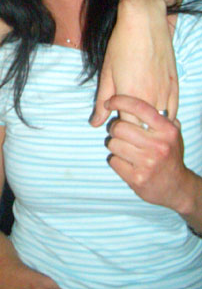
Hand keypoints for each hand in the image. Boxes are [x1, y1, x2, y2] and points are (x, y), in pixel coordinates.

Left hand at [91, 0, 177, 126]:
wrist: (144, 22)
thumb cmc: (121, 46)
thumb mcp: (107, 74)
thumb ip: (102, 101)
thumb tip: (95, 124)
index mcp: (131, 98)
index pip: (128, 130)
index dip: (121, 131)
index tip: (115, 123)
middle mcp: (151, 99)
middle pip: (146, 129)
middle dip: (137, 130)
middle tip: (127, 120)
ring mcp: (166, 93)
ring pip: (161, 122)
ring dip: (151, 124)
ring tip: (141, 118)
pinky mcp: (176, 85)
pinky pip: (173, 110)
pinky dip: (165, 115)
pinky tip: (156, 112)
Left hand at [104, 95, 192, 210]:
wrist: (177, 188)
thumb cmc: (170, 155)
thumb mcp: (172, 134)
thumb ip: (159, 117)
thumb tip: (137, 100)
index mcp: (167, 130)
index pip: (139, 107)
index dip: (120, 100)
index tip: (110, 101)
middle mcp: (159, 146)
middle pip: (119, 127)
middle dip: (115, 129)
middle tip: (119, 133)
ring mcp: (147, 163)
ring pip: (113, 144)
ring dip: (115, 146)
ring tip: (126, 149)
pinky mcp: (137, 178)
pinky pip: (113, 160)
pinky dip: (116, 161)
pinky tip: (128, 163)